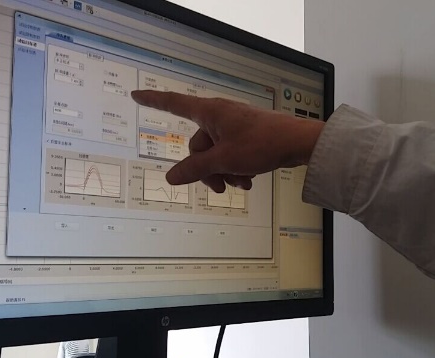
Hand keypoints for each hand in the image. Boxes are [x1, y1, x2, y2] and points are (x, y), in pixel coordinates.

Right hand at [131, 90, 323, 192]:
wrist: (299, 143)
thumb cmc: (262, 144)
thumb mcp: (224, 160)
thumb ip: (196, 169)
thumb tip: (172, 177)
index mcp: (209, 112)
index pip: (173, 103)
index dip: (153, 101)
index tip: (136, 94)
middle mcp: (220, 115)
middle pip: (197, 145)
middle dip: (207, 169)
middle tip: (220, 186)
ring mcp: (234, 126)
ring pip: (216, 153)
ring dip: (224, 172)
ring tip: (240, 183)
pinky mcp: (247, 136)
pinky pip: (231, 153)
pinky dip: (236, 168)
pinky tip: (249, 180)